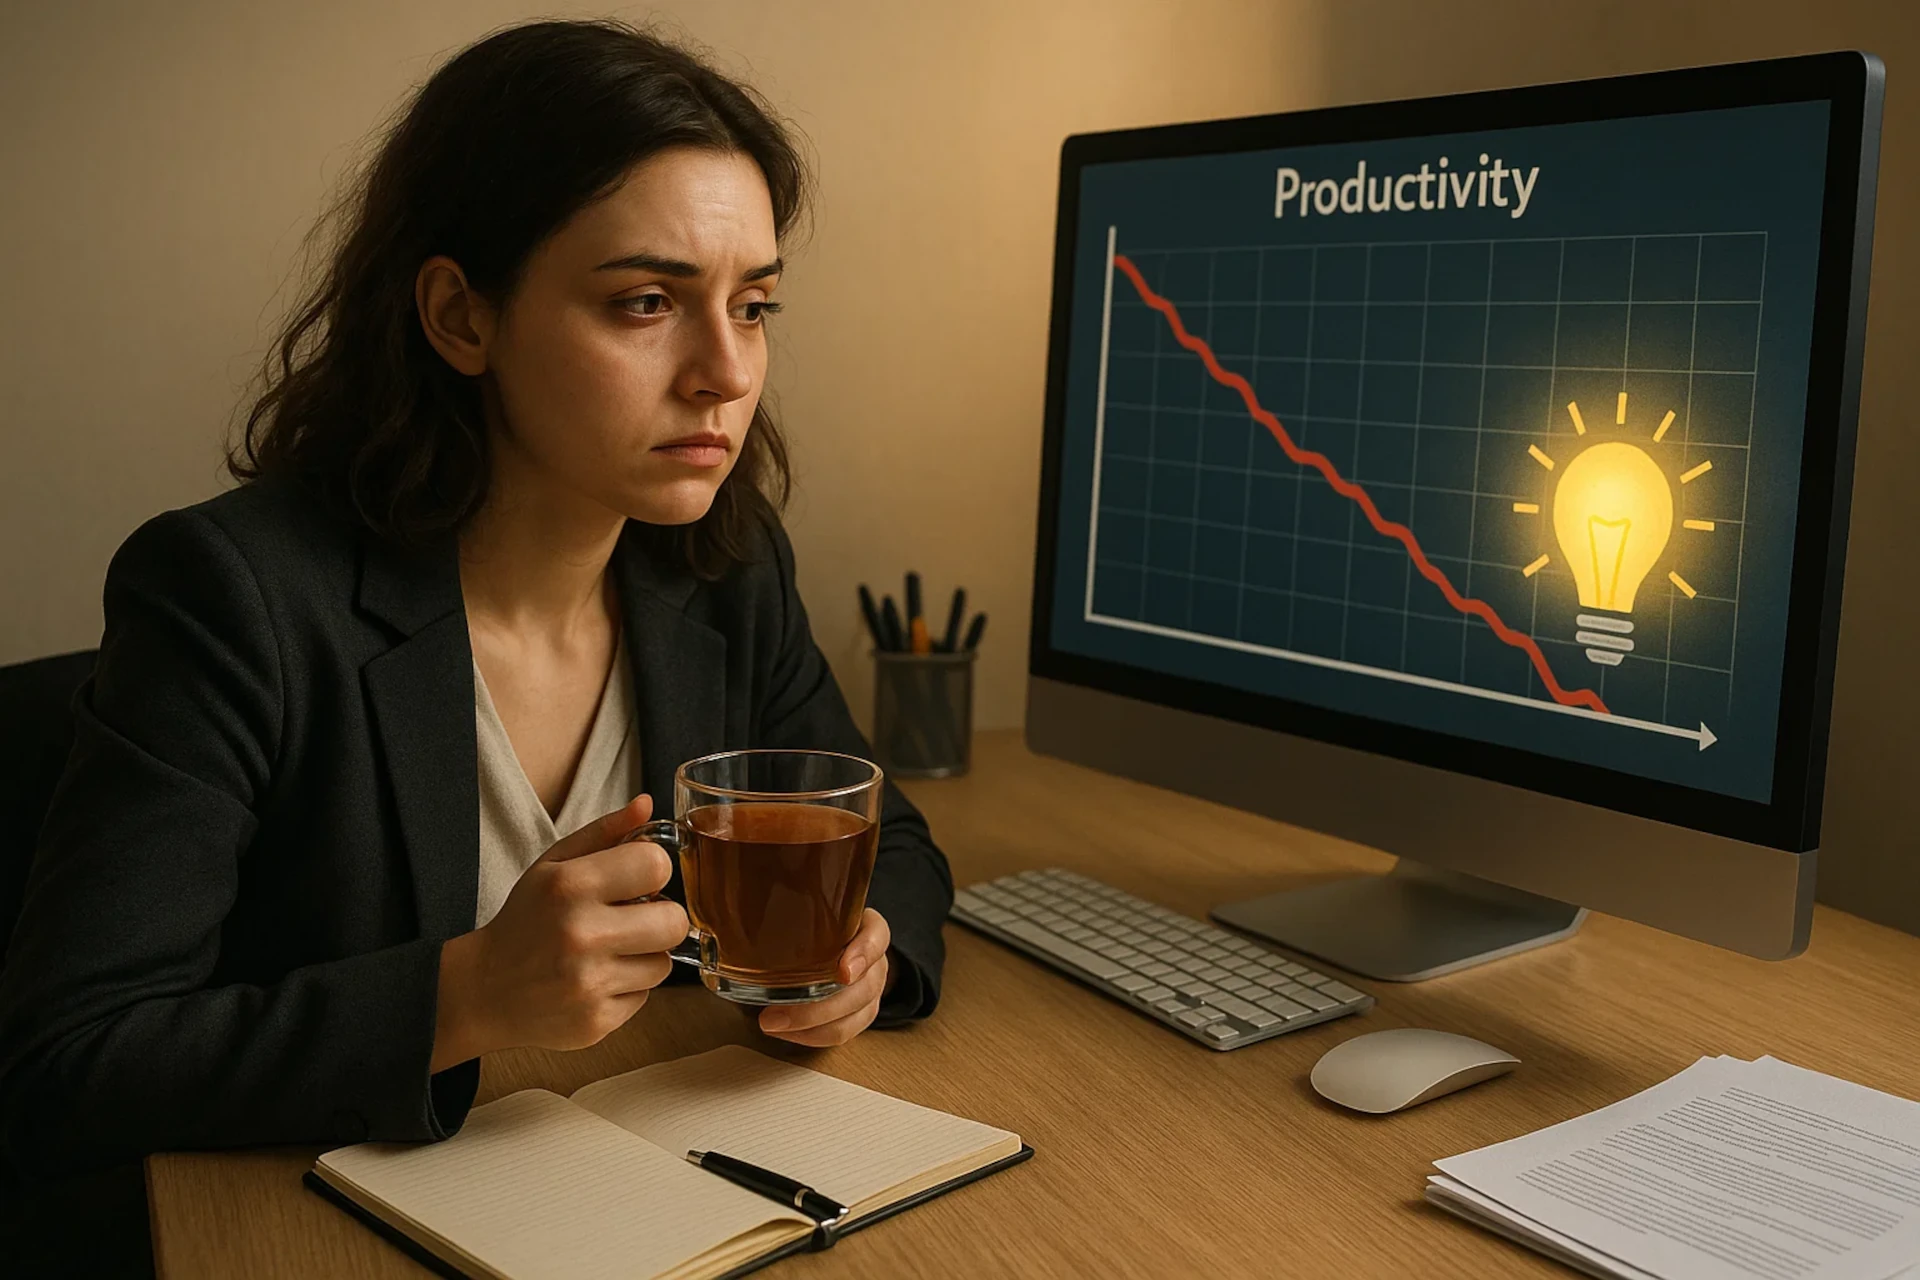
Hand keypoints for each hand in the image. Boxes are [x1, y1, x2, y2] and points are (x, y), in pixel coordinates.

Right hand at [431, 794, 689, 1069]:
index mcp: (570, 886)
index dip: (652, 871)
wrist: (483, 990)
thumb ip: (605, 833)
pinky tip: (595, 979)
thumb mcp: (553, 865)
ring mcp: (589, 984)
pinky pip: (645, 997)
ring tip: (609, 951)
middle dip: (660, 918)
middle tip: (634, 919)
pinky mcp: (596, 1021)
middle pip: (674, 922)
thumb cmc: (526, 920)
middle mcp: (581, 934)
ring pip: (664, 963)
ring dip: (644, 956)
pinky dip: (627, 987)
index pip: (656, 865)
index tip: (637, 880)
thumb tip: (648, 804)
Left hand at [756, 909, 896, 1047]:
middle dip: (819, 1007)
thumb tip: (726, 922)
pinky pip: (843, 1033)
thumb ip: (784, 912)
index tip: (843, 972)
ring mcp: (871, 991)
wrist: (832, 948)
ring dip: (811, 1027)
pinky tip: (786, 1031)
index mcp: (867, 928)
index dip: (862, 955)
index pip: (876, 937)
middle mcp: (875, 961)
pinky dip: (812, 1036)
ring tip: (772, 1024)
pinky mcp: (861, 1015)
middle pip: (862, 988)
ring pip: (854, 1016)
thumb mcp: (807, 913)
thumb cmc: (814, 929)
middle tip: (775, 1012)